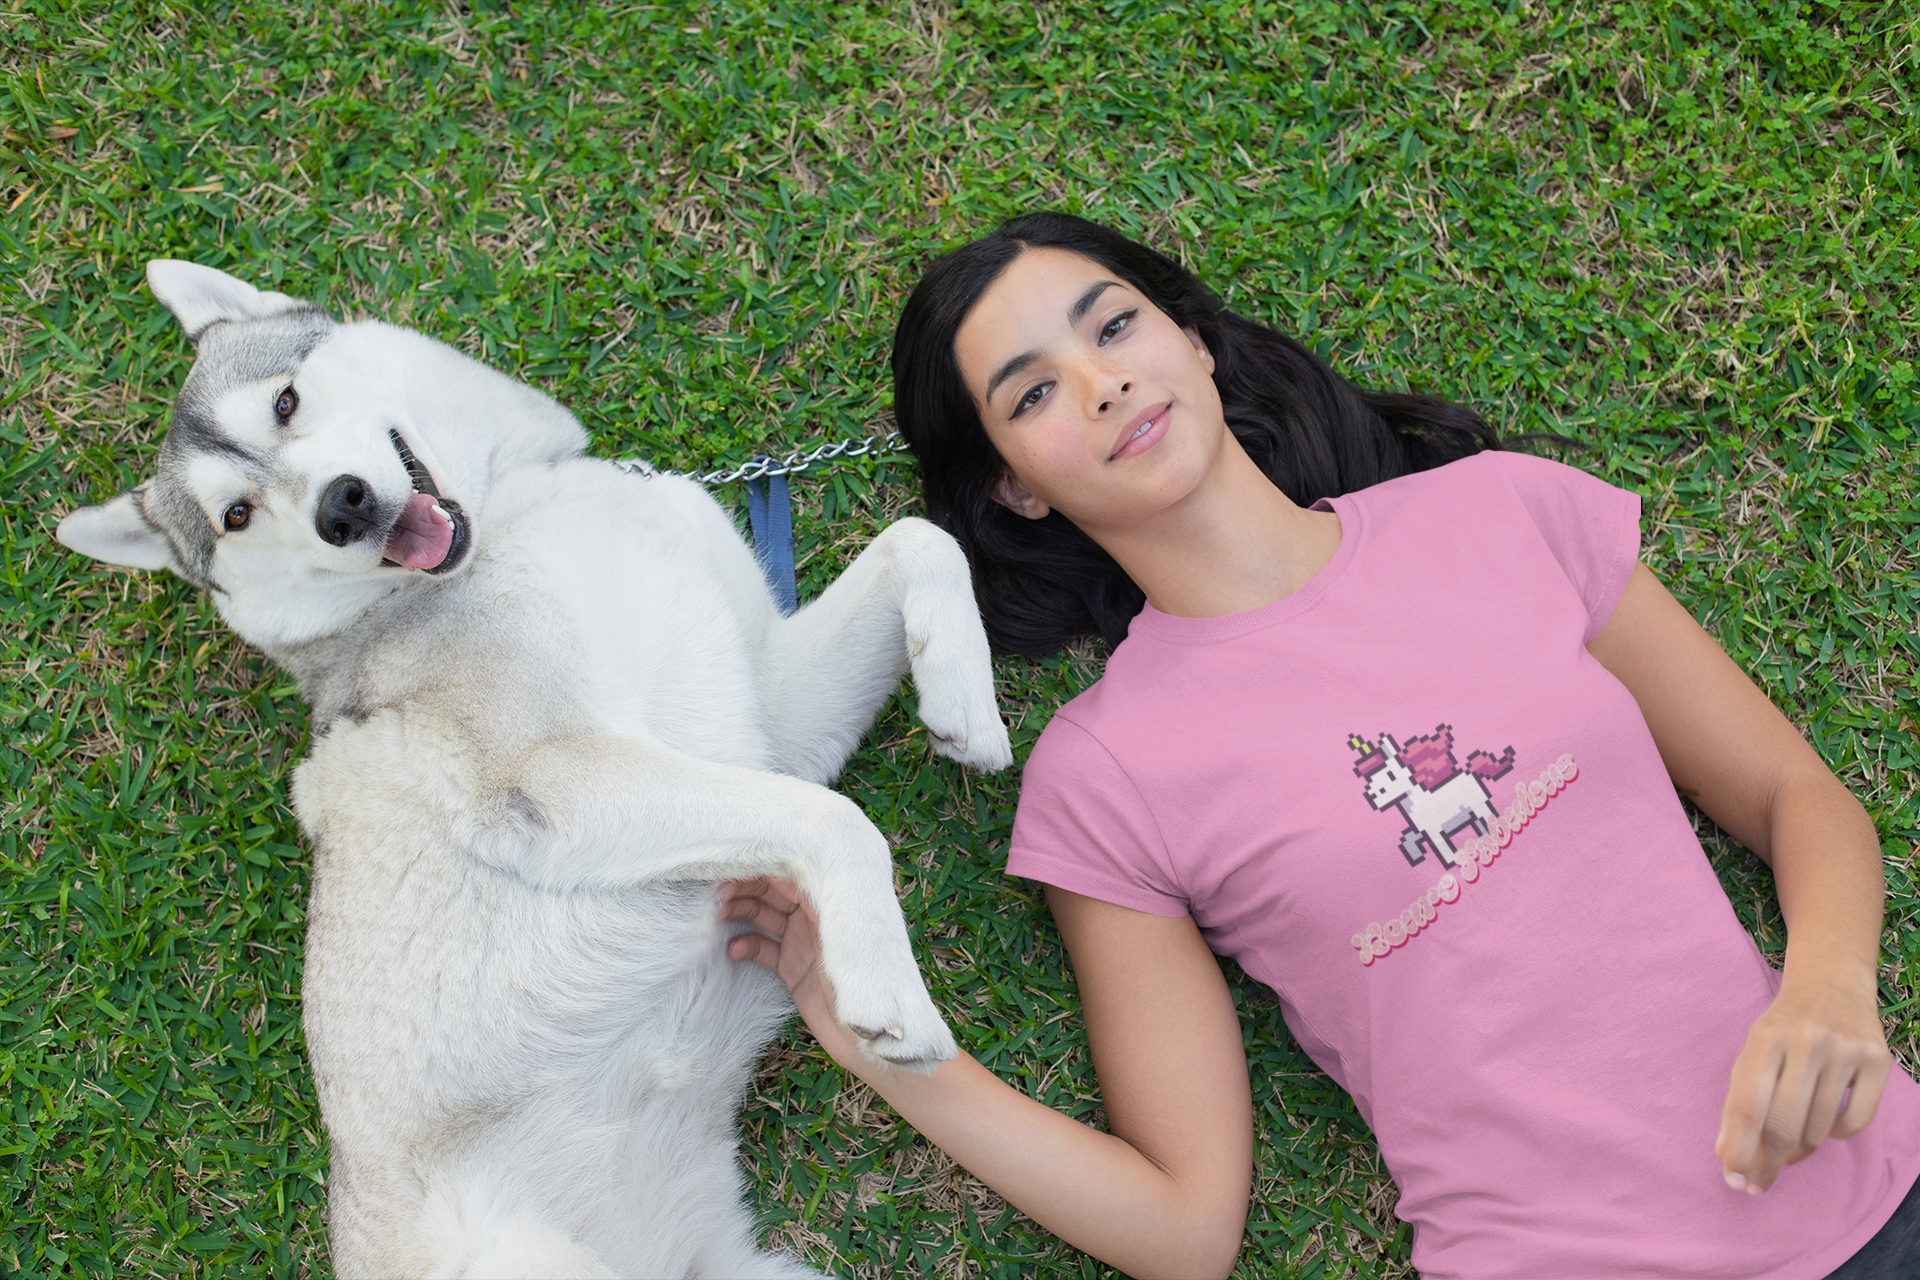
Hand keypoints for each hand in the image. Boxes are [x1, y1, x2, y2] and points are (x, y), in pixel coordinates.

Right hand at [716, 875, 862, 1067]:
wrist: (867, 1039)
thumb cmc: (865, 983)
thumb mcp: (841, 937)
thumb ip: (814, 906)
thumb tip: (780, 873)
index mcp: (834, 900)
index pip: (792, 872)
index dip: (763, 868)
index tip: (734, 867)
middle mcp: (817, 917)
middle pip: (774, 891)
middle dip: (745, 888)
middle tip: (718, 895)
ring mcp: (803, 942)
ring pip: (765, 916)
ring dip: (740, 913)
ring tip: (718, 915)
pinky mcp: (793, 969)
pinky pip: (763, 949)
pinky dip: (747, 946)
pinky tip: (734, 949)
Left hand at [1715, 970, 1891, 1192]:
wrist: (1832, 984)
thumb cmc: (1783, 1027)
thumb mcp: (1752, 1051)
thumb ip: (1739, 1101)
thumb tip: (1726, 1155)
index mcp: (1765, 1039)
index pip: (1748, 1107)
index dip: (1740, 1151)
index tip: (1734, 1181)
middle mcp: (1806, 1043)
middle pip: (1783, 1125)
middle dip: (1768, 1163)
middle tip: (1760, 1182)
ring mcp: (1845, 1051)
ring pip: (1818, 1129)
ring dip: (1800, 1151)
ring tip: (1789, 1149)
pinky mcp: (1878, 1061)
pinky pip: (1855, 1123)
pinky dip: (1836, 1135)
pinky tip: (1824, 1126)